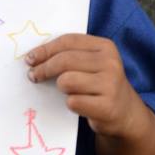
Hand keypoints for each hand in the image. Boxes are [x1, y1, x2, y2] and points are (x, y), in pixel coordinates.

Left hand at [25, 34, 141, 138]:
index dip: (45, 49)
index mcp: (105, 47)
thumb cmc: (100, 84)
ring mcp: (111, 85)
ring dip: (61, 88)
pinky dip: (71, 104)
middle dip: (44, 68)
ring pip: (66, 81)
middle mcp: (110, 63)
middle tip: (33, 76)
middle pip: (64, 60)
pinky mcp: (107, 107)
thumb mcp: (92, 63)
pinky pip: (73, 102)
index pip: (68, 41)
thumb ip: (70, 55)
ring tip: (68, 91)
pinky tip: (79, 104)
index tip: (30, 58)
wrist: (125, 112)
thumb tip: (34, 56)